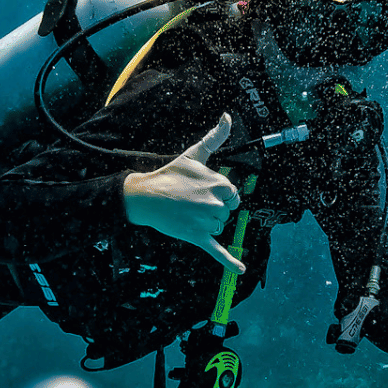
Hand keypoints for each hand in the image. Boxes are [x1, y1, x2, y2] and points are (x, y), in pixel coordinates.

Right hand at [123, 114, 245, 273]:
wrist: (146, 196)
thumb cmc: (171, 175)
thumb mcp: (194, 154)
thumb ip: (215, 137)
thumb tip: (228, 116)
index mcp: (219, 184)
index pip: (232, 195)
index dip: (220, 194)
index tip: (202, 190)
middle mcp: (215, 204)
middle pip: (227, 212)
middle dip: (214, 208)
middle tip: (193, 202)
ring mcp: (207, 222)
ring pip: (219, 227)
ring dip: (208, 223)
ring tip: (188, 212)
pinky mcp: (198, 237)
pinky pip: (218, 251)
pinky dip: (230, 262)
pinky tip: (241, 270)